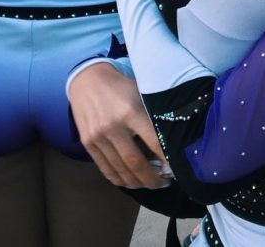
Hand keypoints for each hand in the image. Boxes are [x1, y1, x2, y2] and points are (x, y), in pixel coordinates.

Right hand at [68, 62, 169, 189]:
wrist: (88, 81)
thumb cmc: (121, 86)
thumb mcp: (141, 93)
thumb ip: (152, 115)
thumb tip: (170, 139)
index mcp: (131, 112)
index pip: (153, 142)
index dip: (166, 158)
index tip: (177, 167)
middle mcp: (113, 127)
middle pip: (135, 162)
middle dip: (152, 178)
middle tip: (165, 183)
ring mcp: (98, 138)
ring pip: (120, 170)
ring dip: (137, 183)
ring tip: (150, 184)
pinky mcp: (87, 144)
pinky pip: (105, 169)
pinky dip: (119, 179)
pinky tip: (130, 182)